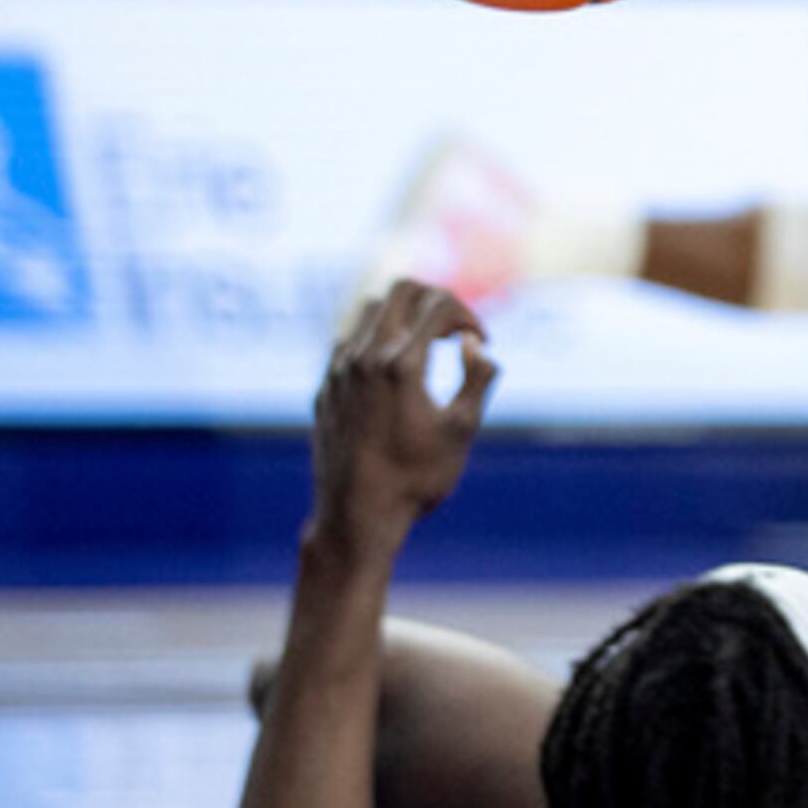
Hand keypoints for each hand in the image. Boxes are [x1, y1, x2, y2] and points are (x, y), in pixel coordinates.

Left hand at [310, 279, 494, 556]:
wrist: (356, 517)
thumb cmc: (416, 478)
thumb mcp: (462, 429)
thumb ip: (477, 377)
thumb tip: (473, 343)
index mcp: (401, 364)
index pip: (439, 305)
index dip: (470, 316)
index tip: (483, 341)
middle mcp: (363, 358)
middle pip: (402, 290)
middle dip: (436, 300)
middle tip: (456, 329)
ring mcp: (338, 372)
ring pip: (371, 311)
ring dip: (405, 315)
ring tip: (429, 345)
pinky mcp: (324, 389)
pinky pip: (349, 341)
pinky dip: (378, 339)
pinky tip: (395, 370)